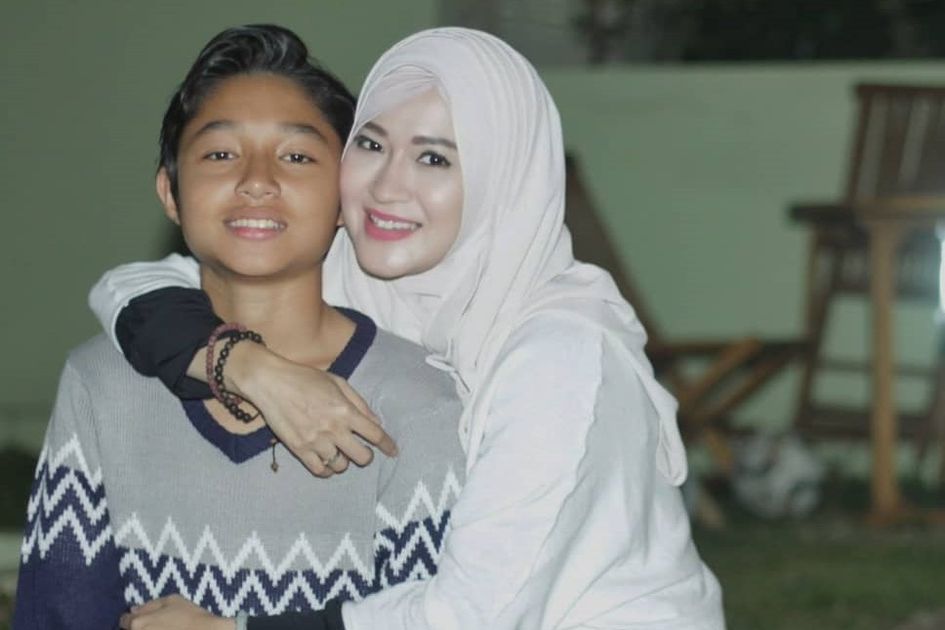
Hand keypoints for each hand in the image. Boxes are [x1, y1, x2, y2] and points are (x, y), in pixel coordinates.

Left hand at [119, 595, 233, 629]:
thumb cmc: (189, 615)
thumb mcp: (172, 600)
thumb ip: (150, 604)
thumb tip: (133, 609)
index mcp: (138, 623)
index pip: (124, 621)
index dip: (134, 618)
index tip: (145, 618)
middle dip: (140, 627)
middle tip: (156, 624)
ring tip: (163, 628)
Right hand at [227, 344, 397, 476]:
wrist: (271, 383)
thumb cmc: (306, 378)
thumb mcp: (338, 382)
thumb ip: (359, 403)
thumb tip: (375, 422)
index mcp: (345, 411)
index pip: (375, 434)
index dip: (387, 445)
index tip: (393, 452)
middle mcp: (333, 429)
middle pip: (362, 457)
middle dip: (366, 456)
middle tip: (362, 451)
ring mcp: (315, 441)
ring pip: (341, 466)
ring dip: (344, 461)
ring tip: (339, 452)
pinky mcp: (299, 449)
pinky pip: (319, 470)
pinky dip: (326, 470)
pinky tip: (326, 462)